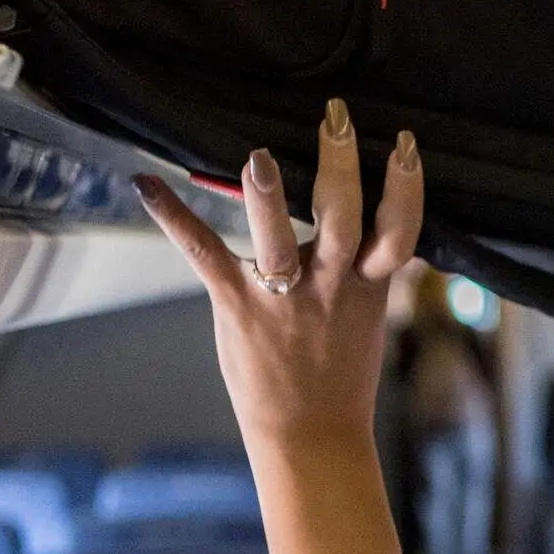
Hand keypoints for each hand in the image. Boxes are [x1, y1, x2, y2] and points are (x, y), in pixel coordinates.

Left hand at [135, 99, 422, 454]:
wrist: (312, 435)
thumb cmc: (340, 374)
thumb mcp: (367, 316)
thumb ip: (366, 268)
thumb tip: (375, 225)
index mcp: (368, 285)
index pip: (398, 229)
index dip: (406, 187)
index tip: (405, 144)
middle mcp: (329, 285)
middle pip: (343, 218)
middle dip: (341, 167)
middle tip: (337, 118)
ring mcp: (282, 297)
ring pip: (277, 240)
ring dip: (267, 199)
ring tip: (258, 159)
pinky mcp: (237, 305)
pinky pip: (204, 254)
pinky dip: (173, 216)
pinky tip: (147, 183)